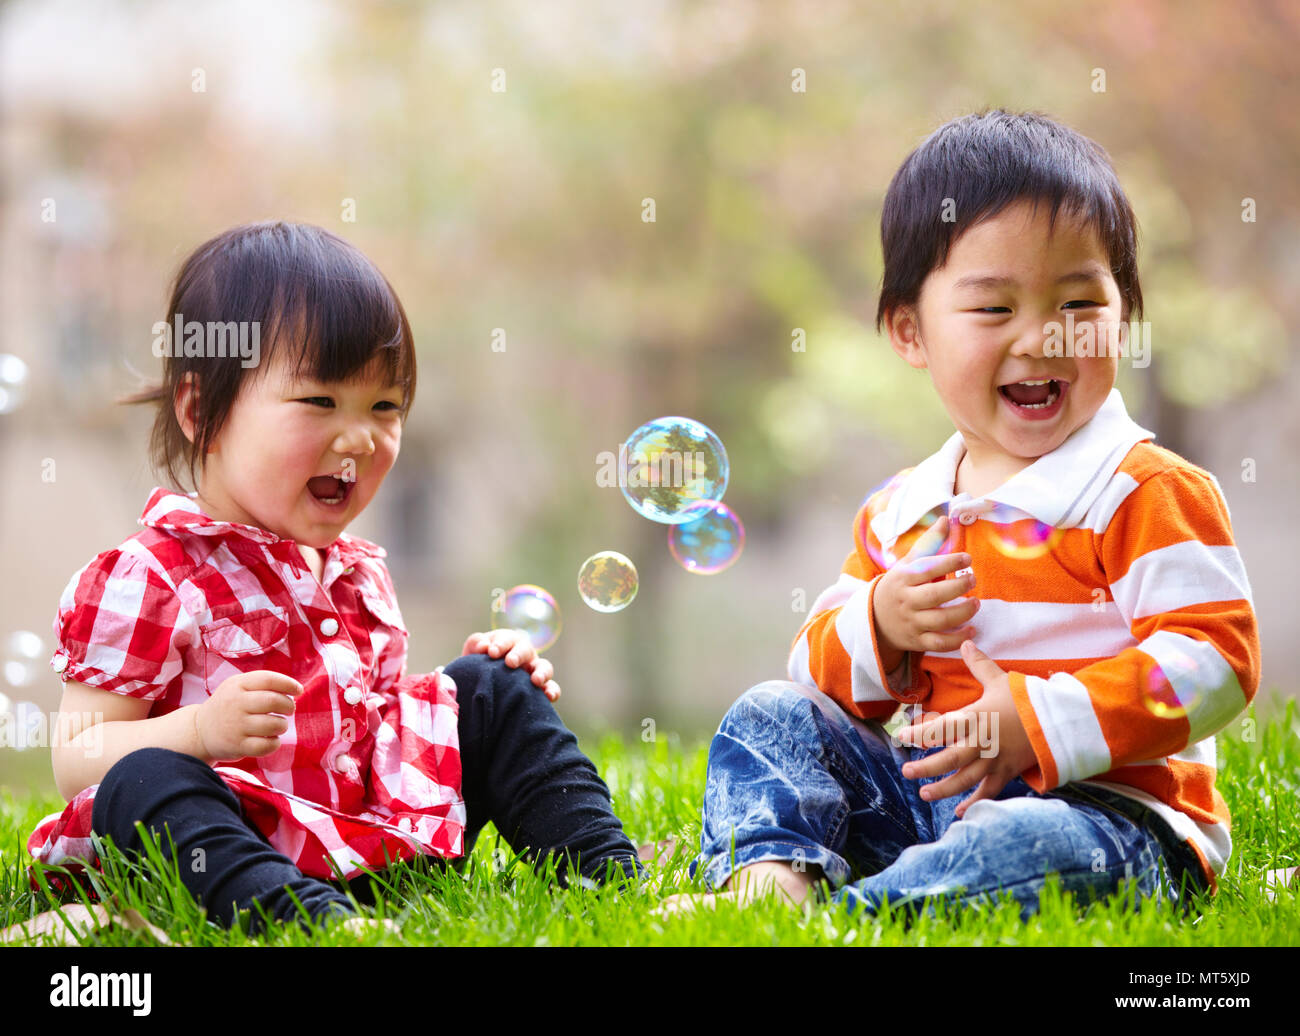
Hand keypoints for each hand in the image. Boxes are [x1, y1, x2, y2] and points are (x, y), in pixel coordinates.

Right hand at [194, 670, 302, 761]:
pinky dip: (275, 743)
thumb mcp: (238, 686)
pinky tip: (272, 739)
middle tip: (289, 710)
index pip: (269, 679)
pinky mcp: (237, 746)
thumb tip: (294, 690)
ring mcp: (236, 726)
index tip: (298, 691)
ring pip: (273, 724)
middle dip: (289, 706)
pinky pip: (266, 746)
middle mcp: (236, 704)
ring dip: (282, 725)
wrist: (199, 730)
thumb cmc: (229, 705)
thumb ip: (263, 684)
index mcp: (238, 685)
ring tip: (278, 725)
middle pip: (273, 701)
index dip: (289, 684)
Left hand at [462, 629, 560, 701]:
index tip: (491, 652)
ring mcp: (534, 670)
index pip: (507, 639)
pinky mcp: (540, 688)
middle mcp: (524, 654)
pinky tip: (549, 697)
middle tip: (510, 662)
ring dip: (542, 672)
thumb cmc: (477, 664)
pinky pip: (551, 688)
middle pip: (526, 650)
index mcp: (508, 642)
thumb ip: (476, 644)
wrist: (480, 683)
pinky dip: (552, 691)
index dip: (501, 644)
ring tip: (536, 680)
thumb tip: (484, 647)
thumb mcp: (472, 652)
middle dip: (519, 655)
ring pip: (545, 667)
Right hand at [873, 515, 979, 661]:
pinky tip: (971, 630)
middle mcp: (906, 601)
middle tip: (973, 579)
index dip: (950, 562)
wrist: (874, 618)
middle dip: (958, 587)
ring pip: (940, 621)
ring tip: (976, 603)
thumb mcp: (908, 563)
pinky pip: (939, 643)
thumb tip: (946, 518)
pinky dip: (957, 640)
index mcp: (903, 578)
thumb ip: (929, 543)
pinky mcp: (917, 640)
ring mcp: (912, 622)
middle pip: (935, 596)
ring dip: (963, 613)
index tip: (967, 559)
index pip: (928, 568)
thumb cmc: (898, 586)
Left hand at [892, 640, 1036, 818]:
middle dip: (926, 767)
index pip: (941, 728)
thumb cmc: (1026, 699)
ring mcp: (994, 761)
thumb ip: (979, 665)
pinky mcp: (1006, 772)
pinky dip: (974, 802)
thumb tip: (965, 643)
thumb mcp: (1000, 680)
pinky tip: (959, 812)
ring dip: (944, 789)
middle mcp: (981, 743)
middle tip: (906, 771)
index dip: (919, 733)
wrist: (1058, 721)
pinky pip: (988, 791)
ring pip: (965, 780)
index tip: (901, 735)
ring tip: (924, 794)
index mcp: (975, 719)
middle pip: (949, 760)